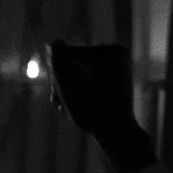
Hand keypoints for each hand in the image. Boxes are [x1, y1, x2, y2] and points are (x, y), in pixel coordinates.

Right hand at [47, 41, 148, 162]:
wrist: (117, 129)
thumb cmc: (91, 113)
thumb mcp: (69, 90)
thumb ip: (58, 64)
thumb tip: (53, 43)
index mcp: (104, 54)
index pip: (64, 55)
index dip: (57, 76)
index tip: (62, 97)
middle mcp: (114, 51)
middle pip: (74, 60)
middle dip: (66, 80)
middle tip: (66, 104)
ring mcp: (118, 58)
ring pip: (81, 66)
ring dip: (73, 84)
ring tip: (74, 104)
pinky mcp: (119, 67)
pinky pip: (92, 70)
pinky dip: (85, 83)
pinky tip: (83, 98)